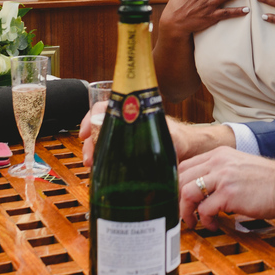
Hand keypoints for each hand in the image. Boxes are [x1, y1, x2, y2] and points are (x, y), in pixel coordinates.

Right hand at [80, 110, 233, 167]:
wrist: (189, 148)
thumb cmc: (182, 140)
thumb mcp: (173, 140)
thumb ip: (165, 146)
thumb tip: (156, 159)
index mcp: (135, 112)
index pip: (106, 106)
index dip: (91, 118)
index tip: (85, 132)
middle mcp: (127, 121)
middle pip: (99, 124)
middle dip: (90, 140)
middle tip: (90, 158)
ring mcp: (125, 134)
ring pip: (101, 137)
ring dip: (93, 150)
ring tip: (92, 166)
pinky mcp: (125, 148)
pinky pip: (108, 149)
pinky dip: (100, 157)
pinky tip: (99, 168)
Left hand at [178, 147, 274, 230]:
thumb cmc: (268, 181)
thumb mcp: (239, 166)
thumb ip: (219, 173)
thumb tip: (202, 191)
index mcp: (219, 154)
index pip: (185, 166)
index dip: (177, 185)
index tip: (179, 200)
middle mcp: (218, 162)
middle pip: (181, 179)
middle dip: (177, 200)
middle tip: (184, 214)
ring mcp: (223, 177)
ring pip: (186, 193)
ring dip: (186, 212)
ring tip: (194, 222)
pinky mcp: (229, 194)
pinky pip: (204, 209)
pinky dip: (205, 221)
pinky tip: (213, 225)